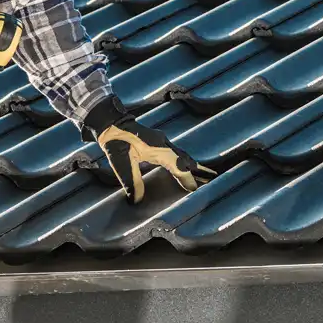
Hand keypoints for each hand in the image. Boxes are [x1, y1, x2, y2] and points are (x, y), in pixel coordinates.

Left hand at [83, 97, 215, 203]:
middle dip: (198, 170)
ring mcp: (161, 141)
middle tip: (212, 179)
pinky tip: (182, 165)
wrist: (110, 122)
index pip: (179, 167)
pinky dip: (182, 160)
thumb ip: (131, 182)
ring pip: (181, 155)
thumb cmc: (116, 142)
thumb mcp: (122, 164)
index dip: (188, 179)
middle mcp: (164, 144)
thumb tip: (136, 201)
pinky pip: (175, 152)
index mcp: (159, 149)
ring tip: (203, 173)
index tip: (196, 190)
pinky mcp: (156, 141)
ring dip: (191, 165)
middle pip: (186, 160)